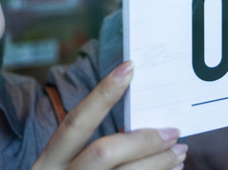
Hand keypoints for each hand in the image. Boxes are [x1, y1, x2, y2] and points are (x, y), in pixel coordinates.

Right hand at [32, 61, 186, 169]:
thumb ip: (85, 153)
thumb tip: (131, 125)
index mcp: (47, 165)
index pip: (75, 122)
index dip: (102, 95)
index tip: (129, 68)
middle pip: (104, 152)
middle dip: (143, 139)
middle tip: (173, 131)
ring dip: (159, 164)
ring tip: (179, 153)